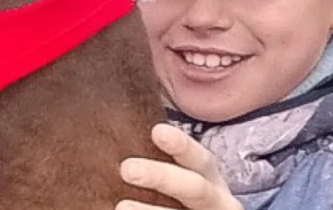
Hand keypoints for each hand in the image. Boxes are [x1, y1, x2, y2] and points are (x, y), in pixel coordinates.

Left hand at [117, 123, 243, 209]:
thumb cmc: (178, 197)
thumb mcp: (182, 179)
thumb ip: (162, 163)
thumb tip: (117, 140)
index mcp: (210, 179)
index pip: (200, 159)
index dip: (181, 145)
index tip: (157, 131)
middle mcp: (215, 201)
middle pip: (195, 188)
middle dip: (162, 177)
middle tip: (127, 168)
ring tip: (121, 207)